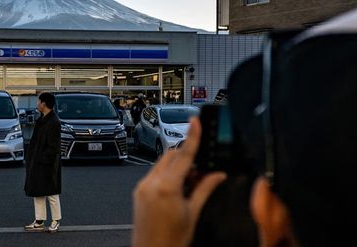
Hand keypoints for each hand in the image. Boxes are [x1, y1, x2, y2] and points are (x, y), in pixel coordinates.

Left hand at [132, 117, 226, 246]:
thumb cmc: (170, 241)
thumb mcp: (193, 213)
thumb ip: (205, 189)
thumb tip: (217, 175)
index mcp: (166, 187)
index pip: (183, 154)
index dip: (192, 136)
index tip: (195, 121)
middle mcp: (150, 184)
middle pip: (171, 155)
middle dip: (187, 158)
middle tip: (201, 172)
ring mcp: (142, 188)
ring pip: (162, 164)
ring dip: (177, 168)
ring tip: (189, 187)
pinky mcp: (138, 192)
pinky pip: (154, 174)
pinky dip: (167, 176)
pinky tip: (177, 191)